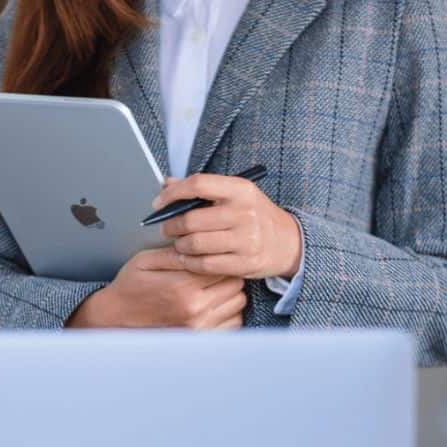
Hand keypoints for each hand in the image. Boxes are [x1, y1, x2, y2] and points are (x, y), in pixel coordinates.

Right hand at [66, 247, 245, 328]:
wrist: (116, 319)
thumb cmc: (130, 288)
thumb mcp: (145, 261)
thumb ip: (174, 253)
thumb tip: (198, 243)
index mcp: (182, 286)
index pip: (222, 265)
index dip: (219, 257)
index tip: (212, 256)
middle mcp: (195, 309)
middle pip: (235, 284)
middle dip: (227, 274)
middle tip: (214, 271)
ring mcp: (200, 328)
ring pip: (239, 303)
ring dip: (231, 293)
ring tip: (214, 288)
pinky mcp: (202, 339)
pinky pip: (234, 323)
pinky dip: (230, 312)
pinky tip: (215, 305)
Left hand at [154, 174, 301, 279]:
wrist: (288, 242)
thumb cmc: (254, 215)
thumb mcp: (235, 194)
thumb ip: (202, 188)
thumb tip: (166, 183)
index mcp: (241, 190)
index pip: (198, 184)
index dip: (172, 194)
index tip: (158, 204)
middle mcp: (245, 213)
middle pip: (192, 219)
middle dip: (172, 225)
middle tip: (167, 228)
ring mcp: (246, 240)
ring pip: (195, 244)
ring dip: (179, 245)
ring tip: (179, 243)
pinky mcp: (244, 263)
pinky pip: (205, 264)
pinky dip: (189, 262)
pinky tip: (187, 258)